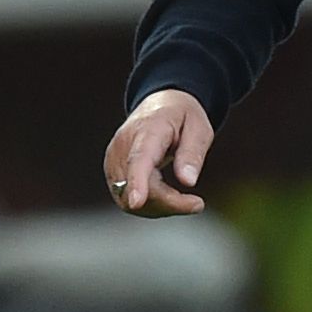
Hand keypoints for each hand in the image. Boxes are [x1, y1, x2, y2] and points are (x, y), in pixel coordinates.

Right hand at [104, 87, 213, 215]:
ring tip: (183, 198)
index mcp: (148, 129)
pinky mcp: (112, 172)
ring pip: (129, 198)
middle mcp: (124, 144)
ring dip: (158, 206)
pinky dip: (149, 204)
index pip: (139, 159)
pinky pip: (126, 198)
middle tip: (197, 204)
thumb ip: (192, 154)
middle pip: (137, 186)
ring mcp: (114, 159)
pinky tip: (166, 195)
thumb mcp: (199, 129)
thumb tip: (188, 182)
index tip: (137, 202)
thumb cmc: (182, 117)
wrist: (160, 105)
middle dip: (167, 202)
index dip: (137, 182)